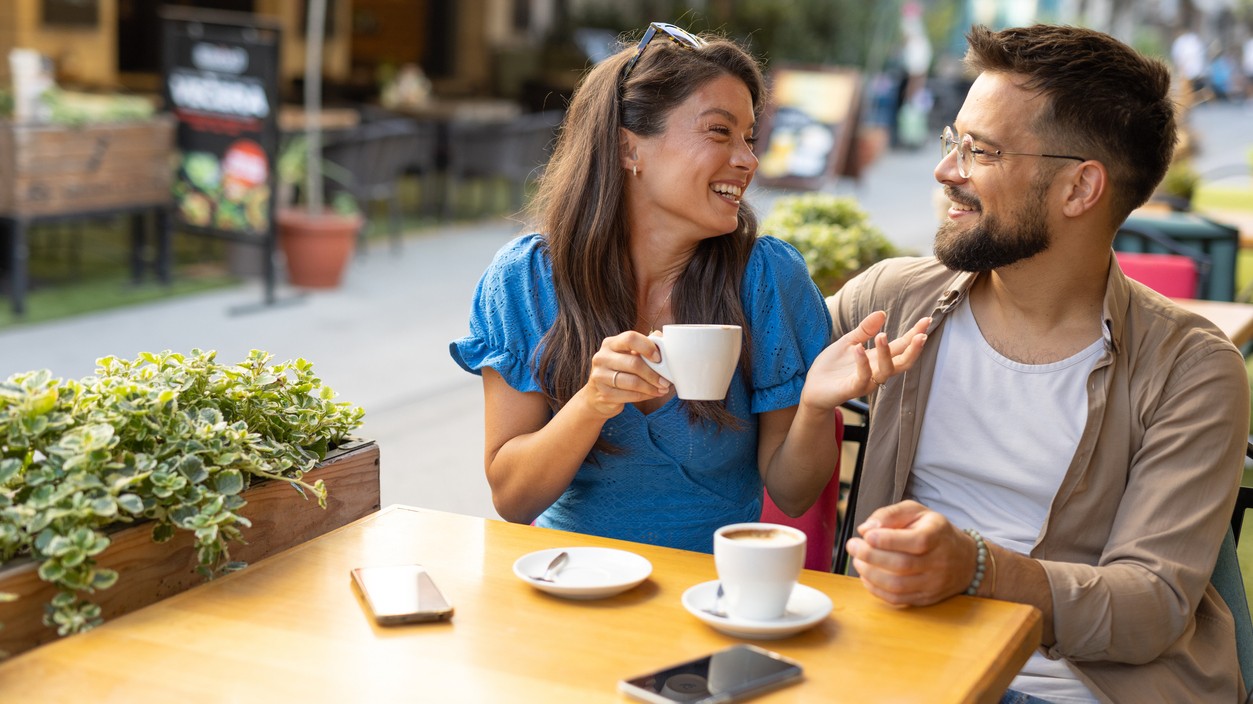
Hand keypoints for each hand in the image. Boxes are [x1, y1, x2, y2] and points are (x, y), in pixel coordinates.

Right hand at [578, 331, 670, 416]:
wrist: (596, 395)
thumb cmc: (618, 371)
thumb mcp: (627, 355)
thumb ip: (643, 346)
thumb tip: (662, 339)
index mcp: (610, 343)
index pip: (630, 338)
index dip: (647, 347)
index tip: (659, 358)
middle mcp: (602, 357)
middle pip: (634, 363)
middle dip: (654, 373)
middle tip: (666, 381)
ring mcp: (600, 376)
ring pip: (633, 382)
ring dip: (652, 387)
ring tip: (662, 389)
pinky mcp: (603, 394)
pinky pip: (630, 396)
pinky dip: (645, 396)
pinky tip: (653, 394)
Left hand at [801, 311, 928, 410]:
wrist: (813, 388)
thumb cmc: (832, 367)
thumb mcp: (849, 342)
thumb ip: (864, 330)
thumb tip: (882, 313)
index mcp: (877, 359)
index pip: (901, 346)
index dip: (914, 335)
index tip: (927, 320)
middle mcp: (876, 371)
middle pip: (903, 362)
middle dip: (913, 349)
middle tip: (921, 335)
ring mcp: (866, 381)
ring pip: (886, 371)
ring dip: (886, 353)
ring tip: (882, 335)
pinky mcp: (851, 389)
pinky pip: (862, 377)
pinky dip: (862, 363)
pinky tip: (858, 348)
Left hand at [844, 500, 975, 605]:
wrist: (964, 559)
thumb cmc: (934, 531)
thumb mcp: (916, 512)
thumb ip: (890, 515)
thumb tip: (866, 528)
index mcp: (938, 535)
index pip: (916, 541)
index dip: (888, 540)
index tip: (866, 535)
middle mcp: (939, 562)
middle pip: (903, 565)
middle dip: (871, 556)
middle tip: (852, 546)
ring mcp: (933, 583)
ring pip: (898, 585)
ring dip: (871, 574)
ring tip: (858, 561)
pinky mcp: (926, 598)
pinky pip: (898, 599)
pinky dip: (877, 590)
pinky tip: (866, 577)